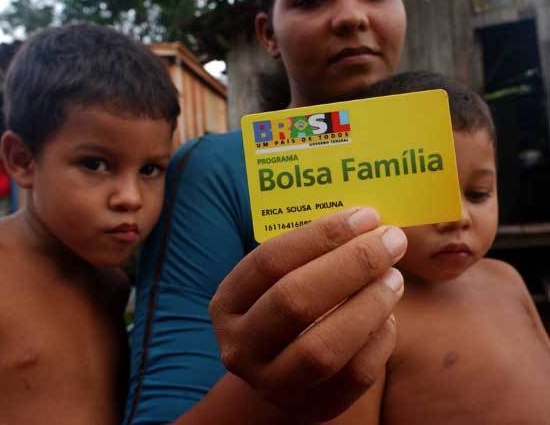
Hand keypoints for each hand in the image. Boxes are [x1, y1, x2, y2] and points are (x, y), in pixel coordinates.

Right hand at [209, 208, 405, 421]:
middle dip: (351, 265)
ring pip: (323, 347)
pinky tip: (388, 316)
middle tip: (390, 242)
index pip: (270, 260)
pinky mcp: (311, 407)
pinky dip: (379, 341)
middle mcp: (240, 346)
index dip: (321, 235)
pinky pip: (353, 376)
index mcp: (227, 303)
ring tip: (395, 278)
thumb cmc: (287, 306)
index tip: (365, 217)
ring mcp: (271, 383)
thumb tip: (367, 222)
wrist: (279, 369)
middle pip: (294, 300)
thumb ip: (311, 253)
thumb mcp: (281, 280)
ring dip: (368, 305)